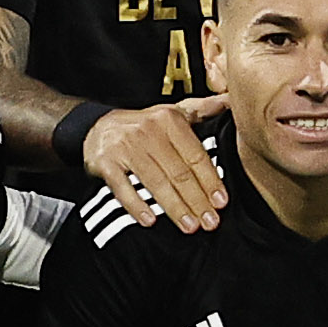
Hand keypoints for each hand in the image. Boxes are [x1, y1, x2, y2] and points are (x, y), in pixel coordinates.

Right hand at [78, 96, 231, 230]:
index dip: (210, 181)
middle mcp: (149, 131)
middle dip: (197, 200)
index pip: (195, 155)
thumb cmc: (143, 125)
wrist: (97, 126)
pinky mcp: (106, 162)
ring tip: (190, 226)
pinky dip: (136, 205)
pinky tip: (150, 221)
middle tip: (210, 222)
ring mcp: (126, 147)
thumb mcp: (172, 112)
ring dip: (174, 208)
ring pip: (156, 182)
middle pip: (179, 172)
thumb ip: (202, 109)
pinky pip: (123, 187)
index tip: (221, 202)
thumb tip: (230, 100)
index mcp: (169, 120)